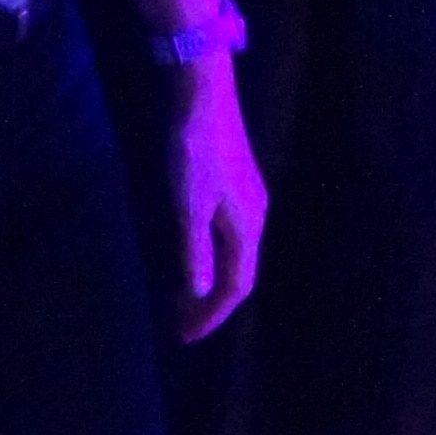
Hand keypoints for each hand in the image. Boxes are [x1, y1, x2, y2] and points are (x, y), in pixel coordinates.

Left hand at [156, 58, 266, 342]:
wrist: (204, 99)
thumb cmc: (195, 152)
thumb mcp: (189, 206)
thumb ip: (195, 252)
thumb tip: (201, 294)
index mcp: (247, 225)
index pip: (237, 286)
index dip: (213, 315)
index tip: (186, 336)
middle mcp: (255, 217)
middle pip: (239, 275)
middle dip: (211, 306)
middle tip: (180, 327)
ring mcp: (248, 201)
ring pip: (234, 257)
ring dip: (209, 284)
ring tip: (182, 303)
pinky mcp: (236, 188)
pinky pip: (228, 240)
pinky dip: (209, 260)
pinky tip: (191, 260)